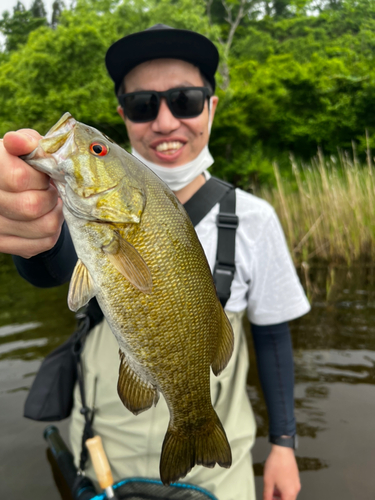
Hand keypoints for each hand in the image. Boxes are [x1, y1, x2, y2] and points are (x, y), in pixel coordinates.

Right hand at [0, 130, 63, 257]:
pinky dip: (52, 230)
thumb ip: (27, 142)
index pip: (18, 178)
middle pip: (31, 206)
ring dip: (54, 213)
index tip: (43, 174)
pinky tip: (43, 217)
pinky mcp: (4, 244)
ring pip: (44, 227)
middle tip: (48, 189)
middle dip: (49, 196)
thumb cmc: (22, 164)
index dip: (39, 176)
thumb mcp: (25, 148)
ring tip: (48, 202)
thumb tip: (18, 141)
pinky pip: (44, 242)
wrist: (11, 190)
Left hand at [263, 445, 300, 499]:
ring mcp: (296, 483)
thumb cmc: (276, 464)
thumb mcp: (268, 481)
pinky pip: (291, 488)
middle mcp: (295, 489)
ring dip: (281, 496)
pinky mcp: (296, 477)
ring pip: (289, 495)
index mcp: (289, 493)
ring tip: (271, 491)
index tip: (269, 499)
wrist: (283, 450)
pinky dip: (284, 489)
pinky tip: (276, 484)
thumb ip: (267, 494)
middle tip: (270, 497)